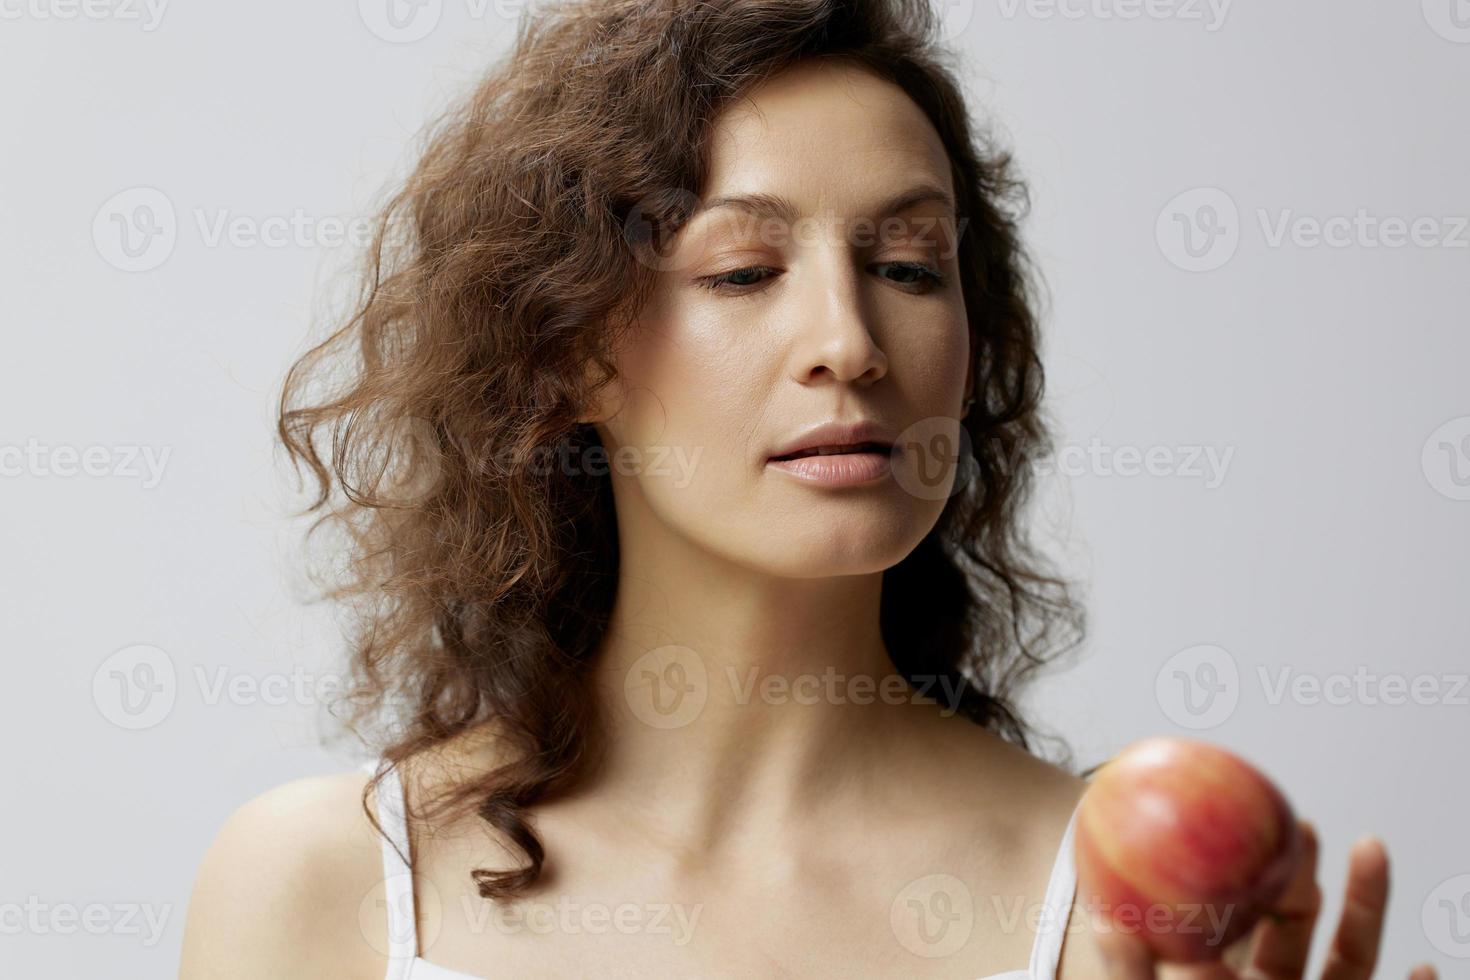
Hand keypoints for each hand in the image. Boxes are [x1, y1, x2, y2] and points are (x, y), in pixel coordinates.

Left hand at [1092, 820, 1437, 979]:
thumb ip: (1131, 975)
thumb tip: (1105, 922)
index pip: (1234, 921)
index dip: (1243, 873)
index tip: (1248, 825)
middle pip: (1294, 928)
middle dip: (1305, 875)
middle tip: (1304, 828)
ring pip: (1349, 960)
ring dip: (1366, 906)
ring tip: (1372, 851)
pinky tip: (1423, 968)